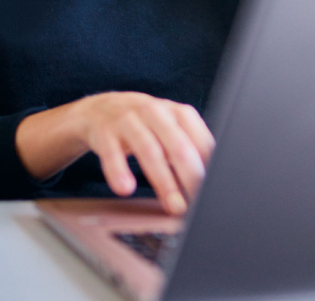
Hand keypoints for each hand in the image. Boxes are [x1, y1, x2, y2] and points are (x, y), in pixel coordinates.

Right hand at [73, 92, 214, 213]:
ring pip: (149, 150)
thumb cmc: (145, 124)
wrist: (100, 108)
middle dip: (191, 177)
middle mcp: (156, 112)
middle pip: (179, 146)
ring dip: (163, 181)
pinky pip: (112, 153)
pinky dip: (119, 171)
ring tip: (173, 205)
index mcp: (179, 113)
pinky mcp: (105, 131)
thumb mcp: (170, 130)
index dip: (208, 169)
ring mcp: (129, 120)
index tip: (213, 191)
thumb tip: (208, 185)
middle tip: (198, 203)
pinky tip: (126, 188)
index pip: (201, 141)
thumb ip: (189, 151)